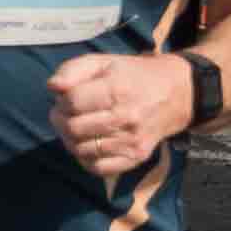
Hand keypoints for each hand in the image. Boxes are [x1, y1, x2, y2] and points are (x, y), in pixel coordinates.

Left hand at [46, 50, 193, 177]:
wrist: (177, 93)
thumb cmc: (132, 75)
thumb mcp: (103, 62)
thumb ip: (73, 70)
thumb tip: (53, 87)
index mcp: (117, 90)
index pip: (72, 103)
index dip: (61, 100)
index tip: (67, 97)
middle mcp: (126, 118)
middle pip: (73, 128)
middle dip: (61, 120)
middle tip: (66, 113)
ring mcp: (132, 141)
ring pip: (81, 150)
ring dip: (70, 139)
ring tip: (77, 126)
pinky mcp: (137, 157)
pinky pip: (99, 168)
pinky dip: (86, 158)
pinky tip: (88, 143)